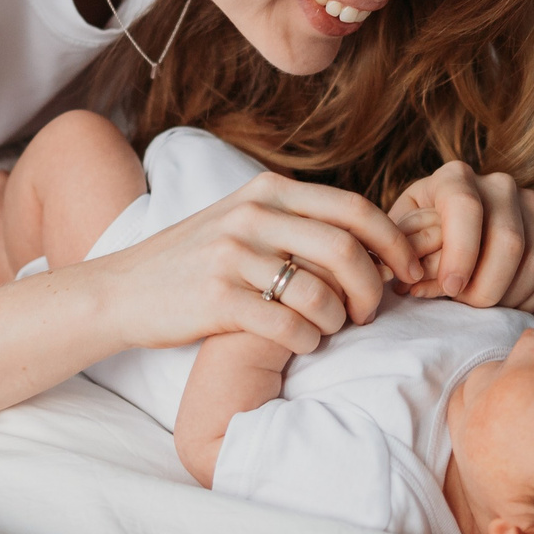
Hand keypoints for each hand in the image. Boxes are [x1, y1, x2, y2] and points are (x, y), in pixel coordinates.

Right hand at [84, 172, 423, 357]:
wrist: (123, 289)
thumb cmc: (196, 260)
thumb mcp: (244, 219)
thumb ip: (298, 219)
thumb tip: (372, 238)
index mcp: (267, 190)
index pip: (354, 208)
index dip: (393, 241)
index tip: (409, 270)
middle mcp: (252, 215)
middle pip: (345, 250)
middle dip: (372, 287)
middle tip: (372, 312)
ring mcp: (232, 256)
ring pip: (319, 293)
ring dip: (337, 320)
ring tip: (330, 329)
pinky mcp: (216, 299)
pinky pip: (286, 326)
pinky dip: (306, 341)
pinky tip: (300, 343)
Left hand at [389, 161, 533, 311]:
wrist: (448, 225)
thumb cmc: (417, 235)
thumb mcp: (401, 236)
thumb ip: (404, 254)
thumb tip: (414, 284)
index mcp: (455, 176)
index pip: (465, 207)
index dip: (460, 253)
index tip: (450, 288)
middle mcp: (499, 183)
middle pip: (508, 240)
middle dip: (486, 286)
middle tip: (464, 306)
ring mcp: (530, 203)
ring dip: (508, 296)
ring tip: (481, 308)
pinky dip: (529, 298)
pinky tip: (504, 306)